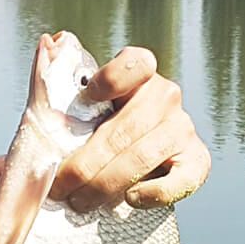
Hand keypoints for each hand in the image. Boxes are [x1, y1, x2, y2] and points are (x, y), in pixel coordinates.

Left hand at [48, 46, 210, 211]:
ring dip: (105, 184)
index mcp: (139, 74)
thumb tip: (48, 42)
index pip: (134, 64)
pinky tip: (130, 199)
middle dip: (85, 163)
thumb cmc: (92, 131)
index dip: (111, 78)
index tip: (88, 97)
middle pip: (124, 129)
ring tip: (79, 201)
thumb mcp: (71, 107)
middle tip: (60, 186)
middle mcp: (165, 96)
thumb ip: (55, 78)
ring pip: (142, 157)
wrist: (120, 166)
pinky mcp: (196, 162)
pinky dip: (153, 193)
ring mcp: (183, 129)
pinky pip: (179, 181)